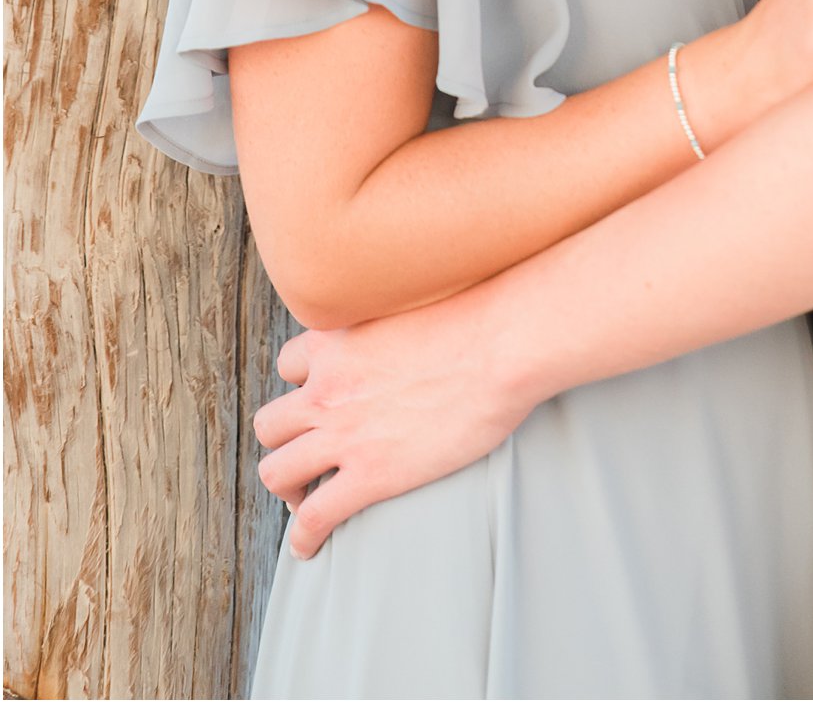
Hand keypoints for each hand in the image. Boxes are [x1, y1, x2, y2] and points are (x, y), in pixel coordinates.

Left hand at [253, 280, 529, 556]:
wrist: (500, 348)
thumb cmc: (475, 319)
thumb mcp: (410, 305)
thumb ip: (386, 323)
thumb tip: (404, 330)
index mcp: (337, 340)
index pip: (288, 365)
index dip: (302, 385)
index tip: (319, 400)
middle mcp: (327, 386)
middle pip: (271, 425)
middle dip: (285, 443)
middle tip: (308, 456)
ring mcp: (344, 433)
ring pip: (276, 471)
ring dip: (287, 488)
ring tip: (305, 499)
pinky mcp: (370, 475)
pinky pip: (313, 517)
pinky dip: (303, 537)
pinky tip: (308, 548)